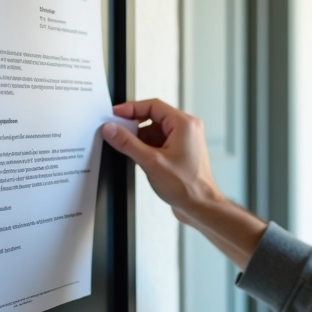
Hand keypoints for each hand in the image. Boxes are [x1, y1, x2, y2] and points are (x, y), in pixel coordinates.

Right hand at [102, 98, 221, 220]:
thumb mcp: (151, 162)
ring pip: (154, 131)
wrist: (200, 206)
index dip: (131, 108)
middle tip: (116, 132)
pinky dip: (146, 147)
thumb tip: (111, 129)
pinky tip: (138, 158)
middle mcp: (186, 129)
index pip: (153, 105)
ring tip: (128, 150)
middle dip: (134, 126)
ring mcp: (183, 141)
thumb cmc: (187, 186)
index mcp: (184, 124)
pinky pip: (158, 142)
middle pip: (153, 117)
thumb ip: (128, 143)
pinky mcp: (179, 152)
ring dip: (139, 139)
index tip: (115, 113)